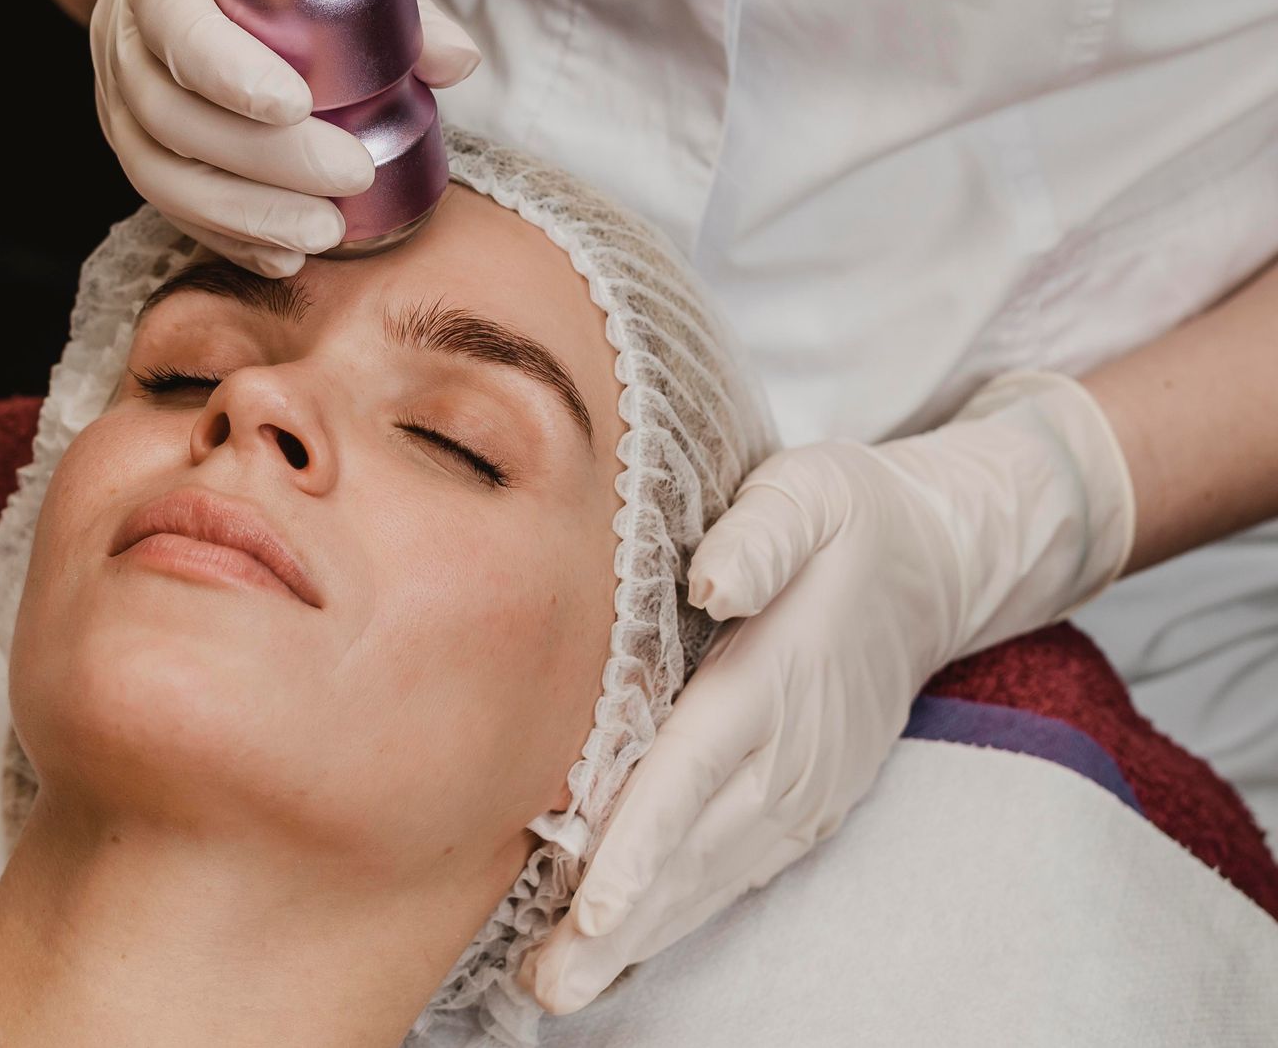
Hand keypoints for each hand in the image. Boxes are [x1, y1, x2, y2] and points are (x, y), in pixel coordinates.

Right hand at [91, 0, 480, 276]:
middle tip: (350, 173)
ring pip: (160, 174)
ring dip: (244, 214)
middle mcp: (122, 39)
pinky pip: (169, 206)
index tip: (297, 104)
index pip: (177, 22)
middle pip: (172, 114)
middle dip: (262, 159)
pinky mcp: (135, 150)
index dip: (227, 70)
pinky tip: (287, 256)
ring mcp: (117, 102)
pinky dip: (228, 237)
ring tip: (325, 231)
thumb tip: (459, 63)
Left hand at [519, 370, 1135, 1013]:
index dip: (641, 846)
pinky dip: (679, 912)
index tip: (590, 908)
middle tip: (545, 987)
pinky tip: (623, 946)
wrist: (936, 561)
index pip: (691, 774)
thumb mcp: (807, 494)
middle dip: (619, 925)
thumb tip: (713, 581)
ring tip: (563, 987)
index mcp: (769, 681)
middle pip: (691, 852)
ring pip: (711, 877)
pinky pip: (734, 870)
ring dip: (640, 936)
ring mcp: (802, 790)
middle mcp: (787, 755)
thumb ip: (760, 536)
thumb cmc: (846, 517)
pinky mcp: (805, 804)